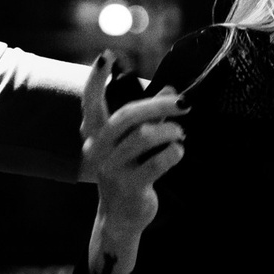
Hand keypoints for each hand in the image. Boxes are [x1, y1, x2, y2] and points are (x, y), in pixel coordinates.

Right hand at [80, 53, 187, 273]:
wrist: (121, 217)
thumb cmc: (130, 172)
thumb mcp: (135, 144)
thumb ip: (150, 118)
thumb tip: (171, 91)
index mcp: (96, 135)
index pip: (90, 102)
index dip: (96, 79)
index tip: (106, 56)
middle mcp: (99, 149)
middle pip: (128, 116)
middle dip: (158, 104)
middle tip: (183, 102)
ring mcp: (112, 168)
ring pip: (145, 136)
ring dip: (170, 131)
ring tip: (180, 134)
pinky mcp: (130, 185)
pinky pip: (159, 161)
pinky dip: (175, 152)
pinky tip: (177, 153)